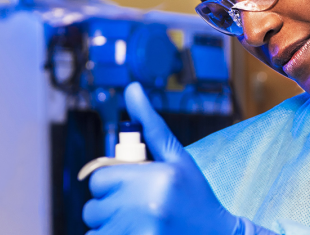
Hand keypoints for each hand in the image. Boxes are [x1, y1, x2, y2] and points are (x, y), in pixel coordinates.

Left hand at [82, 82, 237, 234]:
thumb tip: (132, 88)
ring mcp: (141, 232)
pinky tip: (136, 232)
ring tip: (139, 222)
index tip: (133, 186)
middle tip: (139, 207)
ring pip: (95, 228)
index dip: (112, 182)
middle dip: (110, 205)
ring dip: (110, 226)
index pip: (99, 178)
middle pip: (93, 206)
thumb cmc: (195, 193)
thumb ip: (150, 125)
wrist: (216, 233)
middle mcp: (147, 206)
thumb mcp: (176, 157)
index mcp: (156, 177)